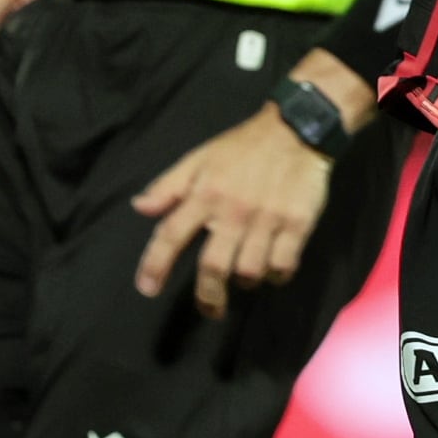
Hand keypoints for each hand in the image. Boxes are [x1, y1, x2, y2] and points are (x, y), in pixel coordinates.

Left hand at [132, 107, 333, 319]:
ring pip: (250, 272)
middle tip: (210, 308)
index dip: (155, 264)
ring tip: (244, 273)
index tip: (147, 288)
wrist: (296, 129)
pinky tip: (272, 267)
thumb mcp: (199, 158)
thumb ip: (168, 186)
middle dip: (208, 296)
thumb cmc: (242, 147)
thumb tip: (140, 208)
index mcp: (205, 193)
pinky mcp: (297, 223)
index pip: (171, 233)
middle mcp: (234, 209)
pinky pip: (283, 266)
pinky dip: (276, 274)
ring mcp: (267, 218)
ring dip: (245, 280)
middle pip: (213, 267)